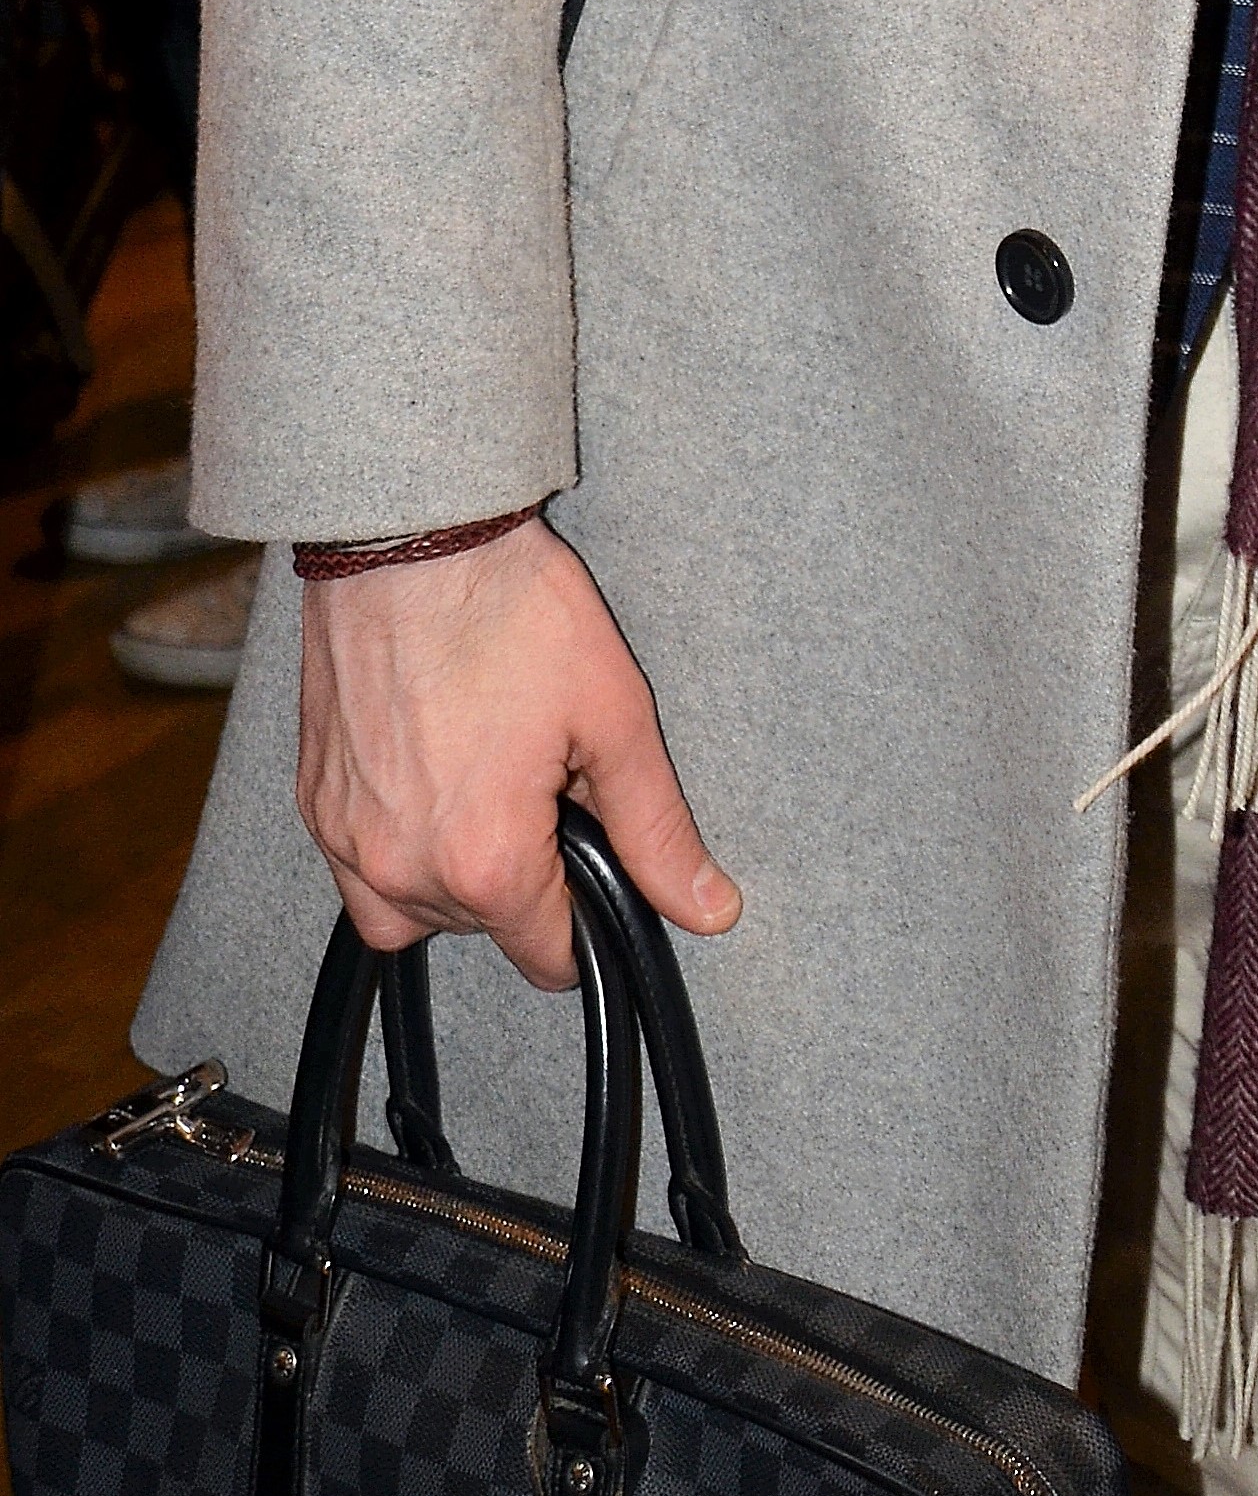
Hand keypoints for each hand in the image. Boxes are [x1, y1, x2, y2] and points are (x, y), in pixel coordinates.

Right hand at [298, 513, 738, 989]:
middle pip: (482, 930)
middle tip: (544, 782)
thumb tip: (709, 910)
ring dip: (455, 873)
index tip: (593, 858)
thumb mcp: (613, 717)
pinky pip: (358, 866)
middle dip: (523, 876)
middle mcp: (400, 870)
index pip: (548, 958)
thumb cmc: (512, 613)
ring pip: (410, 911)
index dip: (587, 916)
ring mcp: (343, 838)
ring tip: (490, 781)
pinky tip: (435, 772)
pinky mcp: (311, 801)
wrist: (408, 537)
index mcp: (485, 864)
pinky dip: (400, 842)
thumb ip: (657, 829)